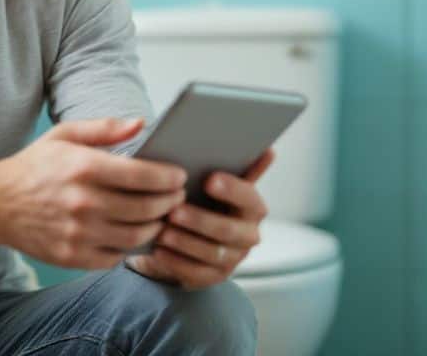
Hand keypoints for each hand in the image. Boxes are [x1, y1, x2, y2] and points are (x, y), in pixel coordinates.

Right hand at [0, 118, 186, 269]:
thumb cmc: (34, 167)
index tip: (179, 176)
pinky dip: (129, 247)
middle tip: (177, 197)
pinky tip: (132, 234)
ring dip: (155, 227)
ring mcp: (77, 233)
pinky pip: (115, 257)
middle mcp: (82, 202)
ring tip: (160, 216)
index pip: (143, 176)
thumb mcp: (64, 135)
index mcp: (83, 167)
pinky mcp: (71, 256)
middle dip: (170, 203)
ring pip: (136, 235)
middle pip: (146, 208)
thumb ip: (105, 128)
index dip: (169, 178)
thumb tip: (141, 123)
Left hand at [127, 148, 273, 289]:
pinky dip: (176, 262)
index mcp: (253, 207)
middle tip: (174, 211)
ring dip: (185, 242)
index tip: (209, 179)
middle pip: (228, 230)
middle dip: (200, 220)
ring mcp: (232, 258)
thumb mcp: (214, 181)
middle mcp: (248, 234)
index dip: (232, 189)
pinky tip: (159, 251)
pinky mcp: (213, 277)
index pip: (249, 197)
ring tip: (162, 232)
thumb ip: (234, 164)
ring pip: (211, 253)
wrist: (190, 235)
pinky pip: (197, 273)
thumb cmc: (202, 199)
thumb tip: (268, 149)